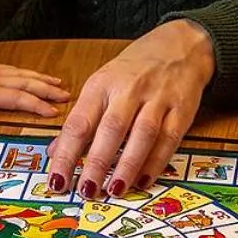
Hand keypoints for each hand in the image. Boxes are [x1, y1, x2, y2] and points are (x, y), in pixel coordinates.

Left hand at [0, 48, 68, 128]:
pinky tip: (29, 74)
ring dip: (41, 79)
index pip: (18, 98)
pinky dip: (26, 73)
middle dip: (48, 90)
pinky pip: (12, 70)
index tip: (57, 112)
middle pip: (26, 84)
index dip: (38, 105)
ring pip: (22, 75)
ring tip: (58, 83)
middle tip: (68, 96)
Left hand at [46, 20, 214, 199]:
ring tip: (115, 190)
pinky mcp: (182, 108)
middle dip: (97, 163)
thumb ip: (82, 118)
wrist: (181, 45)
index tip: (57, 181)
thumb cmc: (135, 69)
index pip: (79, 122)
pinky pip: (168, 139)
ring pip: (142, 134)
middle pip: (110, 129)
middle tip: (86, 192)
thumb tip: (55, 152)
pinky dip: (156, 162)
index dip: (66, 154)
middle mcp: (129, 89)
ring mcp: (158, 98)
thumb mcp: (103, 84)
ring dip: (127, 165)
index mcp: (102, 84)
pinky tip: (144, 180)